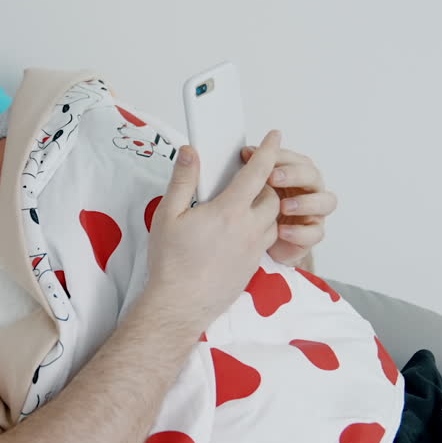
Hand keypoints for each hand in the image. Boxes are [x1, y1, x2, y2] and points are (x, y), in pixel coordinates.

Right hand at [142, 130, 283, 332]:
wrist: (180, 306)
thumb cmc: (171, 263)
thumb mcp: (167, 215)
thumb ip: (182, 180)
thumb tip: (190, 152)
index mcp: (229, 211)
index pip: (257, 172)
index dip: (267, 151)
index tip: (274, 136)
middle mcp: (248, 229)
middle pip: (271, 196)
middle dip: (266, 181)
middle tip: (249, 175)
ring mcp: (253, 250)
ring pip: (273, 219)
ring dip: (265, 206)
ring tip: (245, 202)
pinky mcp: (252, 267)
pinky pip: (266, 240)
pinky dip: (260, 228)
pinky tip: (239, 230)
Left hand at [239, 141, 336, 267]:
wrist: (259, 240)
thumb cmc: (262, 206)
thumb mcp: (257, 186)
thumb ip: (256, 168)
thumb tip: (248, 151)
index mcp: (300, 175)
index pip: (300, 161)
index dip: (284, 158)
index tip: (265, 159)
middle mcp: (312, 191)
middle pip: (314, 176)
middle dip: (294, 175)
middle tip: (272, 178)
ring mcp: (316, 212)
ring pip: (326, 202)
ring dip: (305, 202)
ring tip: (283, 207)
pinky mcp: (313, 234)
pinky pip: (316, 233)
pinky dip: (299, 232)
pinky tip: (281, 231)